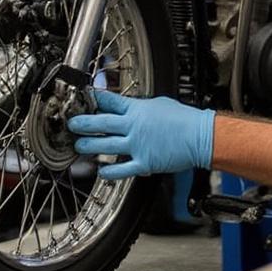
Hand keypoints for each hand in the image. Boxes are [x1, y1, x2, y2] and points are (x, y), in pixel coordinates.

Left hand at [68, 90, 214, 180]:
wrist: (199, 136)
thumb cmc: (184, 119)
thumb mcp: (160, 104)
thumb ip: (142, 106)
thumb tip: (130, 106)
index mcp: (138, 109)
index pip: (110, 102)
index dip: (95, 100)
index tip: (85, 98)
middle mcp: (133, 126)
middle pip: (101, 123)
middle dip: (83, 123)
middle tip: (72, 124)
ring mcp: (137, 145)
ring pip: (106, 145)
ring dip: (89, 145)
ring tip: (79, 146)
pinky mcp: (144, 162)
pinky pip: (122, 169)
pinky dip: (110, 172)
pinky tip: (101, 171)